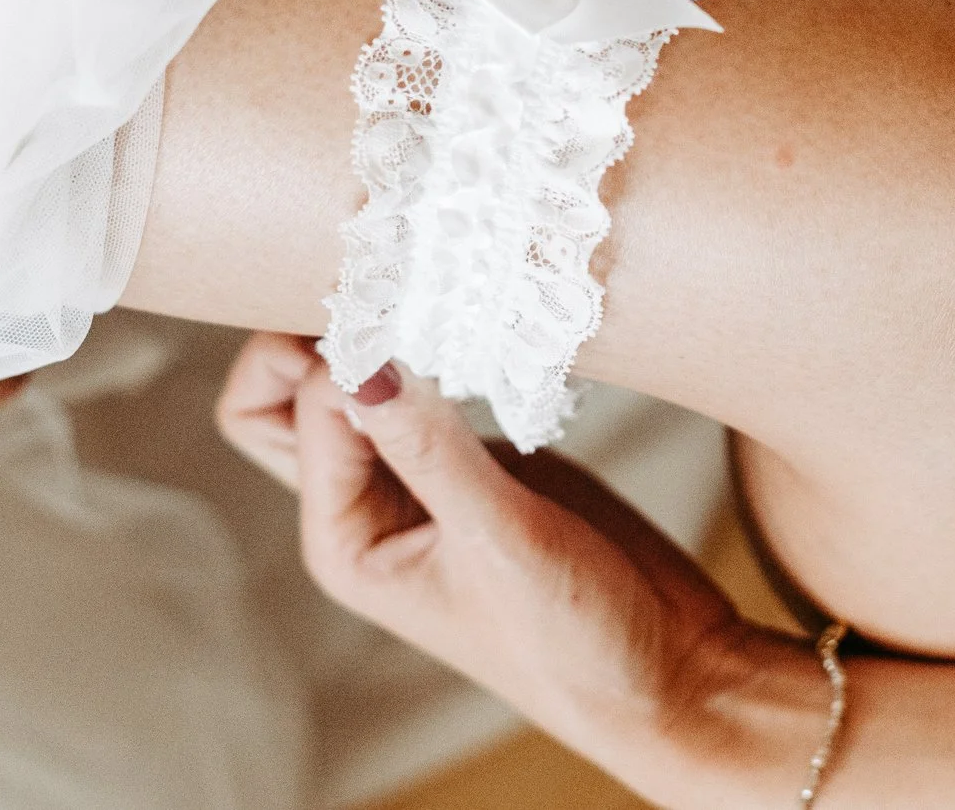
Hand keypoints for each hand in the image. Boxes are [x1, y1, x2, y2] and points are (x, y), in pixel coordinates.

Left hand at [218, 334, 824, 798]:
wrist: (668, 672)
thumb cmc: (576, 643)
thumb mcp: (500, 541)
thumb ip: (429, 446)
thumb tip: (358, 360)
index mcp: (346, 540)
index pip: (302, 409)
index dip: (346, 353)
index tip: (410, 314)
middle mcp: (366, 507)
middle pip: (285, 394)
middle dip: (319, 333)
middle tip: (389, 280)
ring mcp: (419, 476)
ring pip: (352, 383)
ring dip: (379, 335)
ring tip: (434, 288)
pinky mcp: (474, 455)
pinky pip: (424, 385)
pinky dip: (437, 347)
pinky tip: (477, 320)